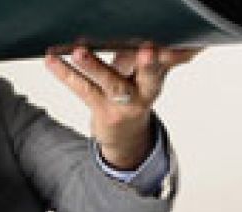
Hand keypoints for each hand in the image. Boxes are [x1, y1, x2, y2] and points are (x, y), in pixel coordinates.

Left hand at [45, 42, 201, 168]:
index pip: (170, 63)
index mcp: (159, 78)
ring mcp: (123, 103)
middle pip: (150, 76)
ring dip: (95, 66)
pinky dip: (65, 73)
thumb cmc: (136, 93)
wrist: (126, 138)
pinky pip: (82, 89)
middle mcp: (145, 92)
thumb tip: (189, 44)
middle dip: (150, 63)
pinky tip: (51, 59)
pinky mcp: (101, 109)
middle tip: (148, 51)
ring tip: (80, 52)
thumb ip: (163, 58)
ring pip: (111, 83)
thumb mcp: (151, 75)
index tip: (179, 46)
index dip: (175, 54)